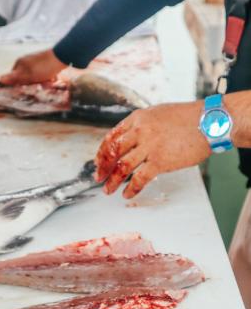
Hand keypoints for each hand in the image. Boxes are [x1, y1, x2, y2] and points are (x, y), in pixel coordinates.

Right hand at [0, 49, 66, 84]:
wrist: (61, 57)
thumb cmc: (43, 67)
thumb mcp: (28, 75)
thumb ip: (14, 78)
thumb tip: (0, 80)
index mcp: (20, 63)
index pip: (14, 78)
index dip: (20, 85)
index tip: (28, 88)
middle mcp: (26, 60)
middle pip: (26, 78)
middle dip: (33, 84)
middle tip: (42, 84)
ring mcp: (35, 61)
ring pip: (36, 77)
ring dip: (42, 82)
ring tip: (50, 81)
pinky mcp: (44, 62)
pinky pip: (43, 74)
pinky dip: (48, 78)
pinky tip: (53, 78)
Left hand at [94, 101, 211, 198]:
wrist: (209, 121)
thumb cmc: (187, 118)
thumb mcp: (158, 114)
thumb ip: (142, 125)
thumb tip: (131, 139)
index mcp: (137, 119)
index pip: (111, 137)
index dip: (102, 152)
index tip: (98, 162)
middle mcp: (139, 131)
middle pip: (113, 153)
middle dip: (103, 168)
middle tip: (98, 178)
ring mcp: (149, 146)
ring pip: (122, 167)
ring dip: (112, 181)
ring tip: (108, 190)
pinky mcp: (159, 161)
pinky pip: (139, 179)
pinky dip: (131, 189)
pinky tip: (127, 194)